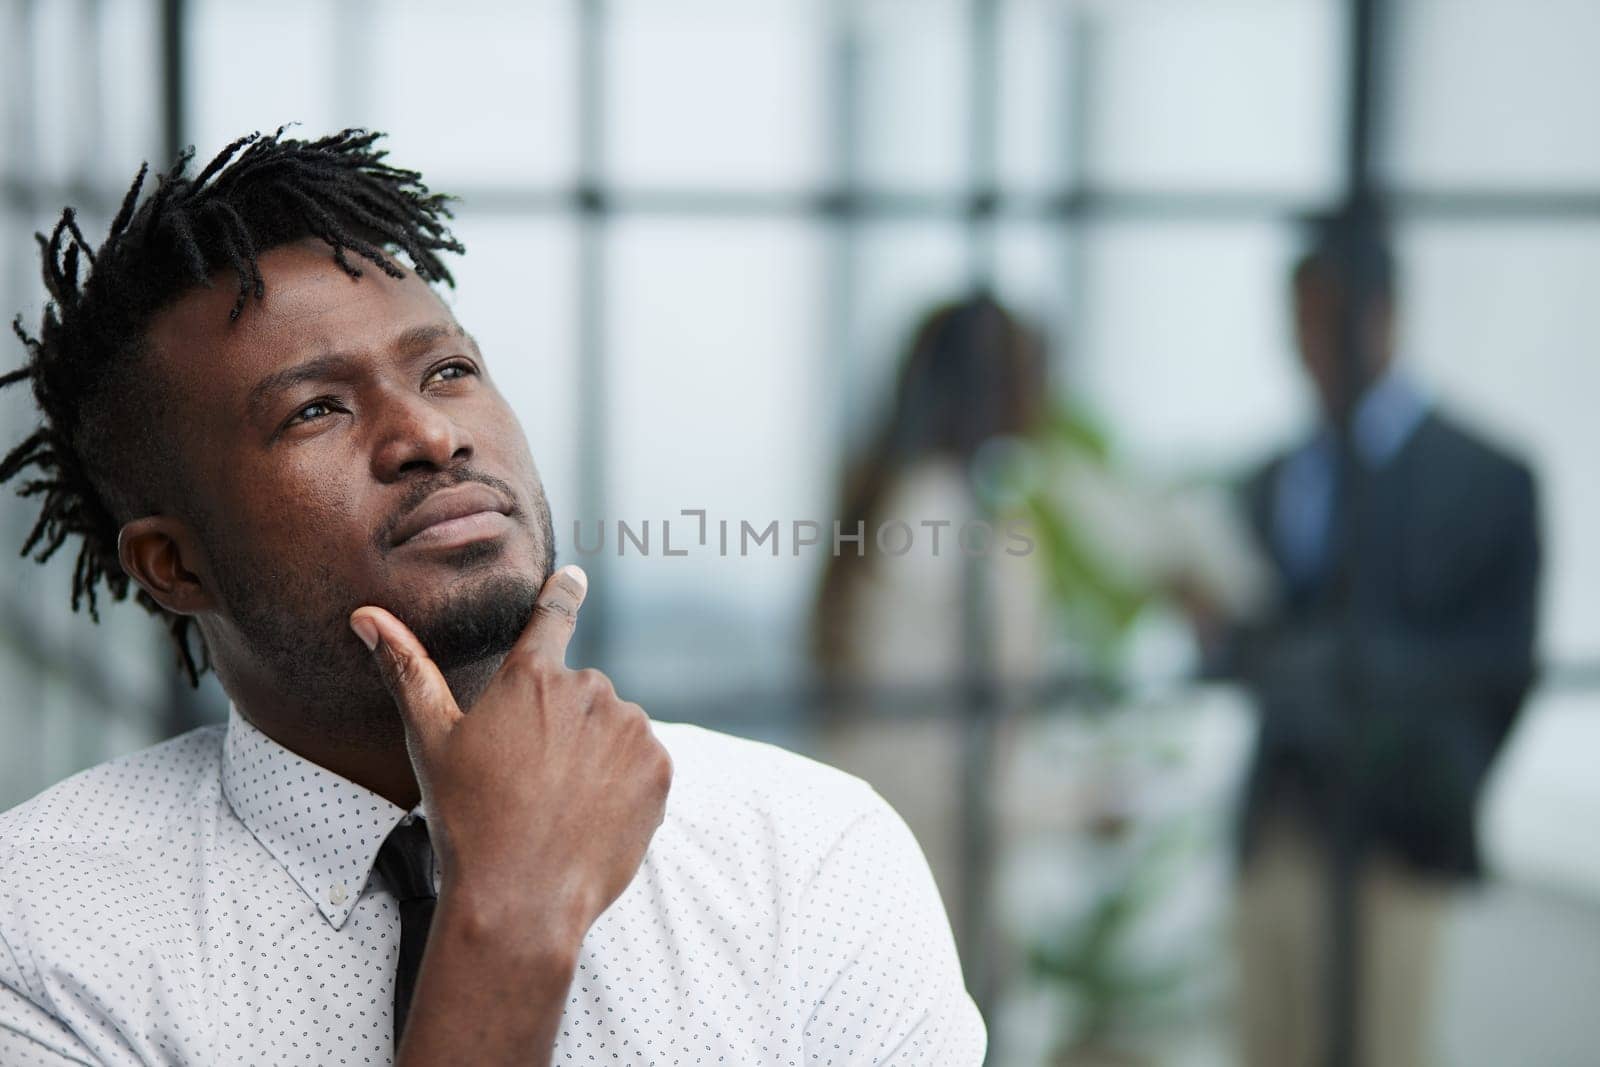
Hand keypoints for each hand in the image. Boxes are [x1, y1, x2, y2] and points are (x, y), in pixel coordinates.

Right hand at [349, 565, 672, 948]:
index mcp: (531, 676)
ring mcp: (630, 727)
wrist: (521, 898)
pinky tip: (592, 814)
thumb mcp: (430, 742)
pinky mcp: (659, 767)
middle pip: (580, 694)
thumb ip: (407, 670)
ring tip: (560, 803)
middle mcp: (588, 689)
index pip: (553, 616)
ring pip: (614, 728)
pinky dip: (625, 783)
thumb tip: (366, 615)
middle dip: (562, 725)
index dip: (564, 594)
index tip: (575, 578)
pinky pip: (643, 762)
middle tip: (531, 779)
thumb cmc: (467, 819)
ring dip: (595, 754)